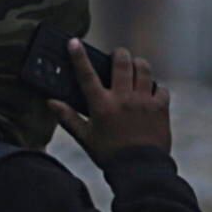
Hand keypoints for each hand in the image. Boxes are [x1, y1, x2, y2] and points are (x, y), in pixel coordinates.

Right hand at [52, 38, 173, 160]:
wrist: (140, 170)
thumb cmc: (109, 155)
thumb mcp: (85, 138)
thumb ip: (68, 118)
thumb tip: (50, 102)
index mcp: (101, 105)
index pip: (86, 74)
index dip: (79, 56)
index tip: (74, 41)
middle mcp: (123, 99)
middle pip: (121, 62)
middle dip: (118, 54)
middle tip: (117, 57)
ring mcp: (143, 101)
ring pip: (143, 68)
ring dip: (138, 65)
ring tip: (135, 69)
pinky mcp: (160, 107)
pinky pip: (161, 87)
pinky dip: (156, 87)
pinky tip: (151, 93)